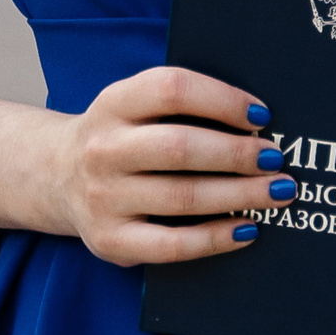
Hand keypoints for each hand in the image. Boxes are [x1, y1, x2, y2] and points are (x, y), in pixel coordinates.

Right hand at [47, 66, 286, 268]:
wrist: (57, 177)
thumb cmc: (122, 139)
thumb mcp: (135, 107)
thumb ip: (184, 108)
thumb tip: (258, 127)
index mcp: (113, 104)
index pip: (171, 89)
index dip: (222, 100)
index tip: (261, 116)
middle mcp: (103, 149)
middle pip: (180, 147)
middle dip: (238, 154)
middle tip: (276, 159)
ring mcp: (103, 198)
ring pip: (183, 197)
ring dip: (240, 195)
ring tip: (278, 192)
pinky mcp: (110, 241)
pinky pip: (173, 245)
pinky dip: (217, 237)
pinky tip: (248, 228)